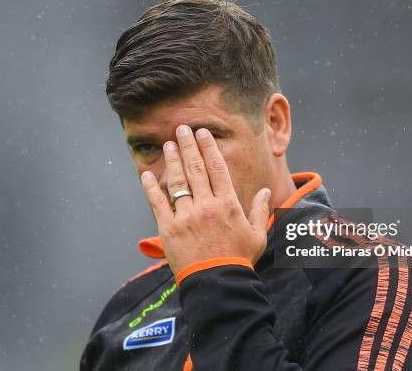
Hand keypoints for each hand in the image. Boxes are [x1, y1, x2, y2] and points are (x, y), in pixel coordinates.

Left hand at [140, 125, 271, 276]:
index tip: (202, 134)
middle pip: (195, 169)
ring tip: (169, 145)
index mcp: (227, 204)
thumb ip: (260, 211)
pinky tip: (146, 175)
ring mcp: (185, 217)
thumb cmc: (238, 260)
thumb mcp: (257, 235)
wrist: (217, 283)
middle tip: (182, 129)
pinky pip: (158, 204)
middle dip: (188, 146)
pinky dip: (151, 188)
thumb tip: (265, 192)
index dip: (208, 148)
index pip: (216, 168)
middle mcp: (205, 206)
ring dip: (172, 161)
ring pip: (177, 182)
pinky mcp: (168, 229)